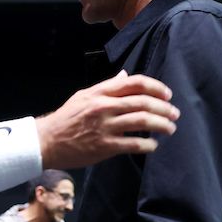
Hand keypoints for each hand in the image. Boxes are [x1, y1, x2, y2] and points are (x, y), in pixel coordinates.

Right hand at [36, 70, 177, 168]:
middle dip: (164, 108)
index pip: (134, 83)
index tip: (167, 95)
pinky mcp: (104, 146)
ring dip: (161, 125)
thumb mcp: (83, 96)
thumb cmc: (66, 118)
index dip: (156, 87)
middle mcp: (104, 107)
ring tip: (170, 128)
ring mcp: (104, 127)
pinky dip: (148, 145)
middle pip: (143, 102)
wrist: (46, 141)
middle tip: (174, 114)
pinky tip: (153, 146)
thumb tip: (124, 75)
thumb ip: (107, 87)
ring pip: (142, 121)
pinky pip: (133, 144)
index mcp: (100, 92)